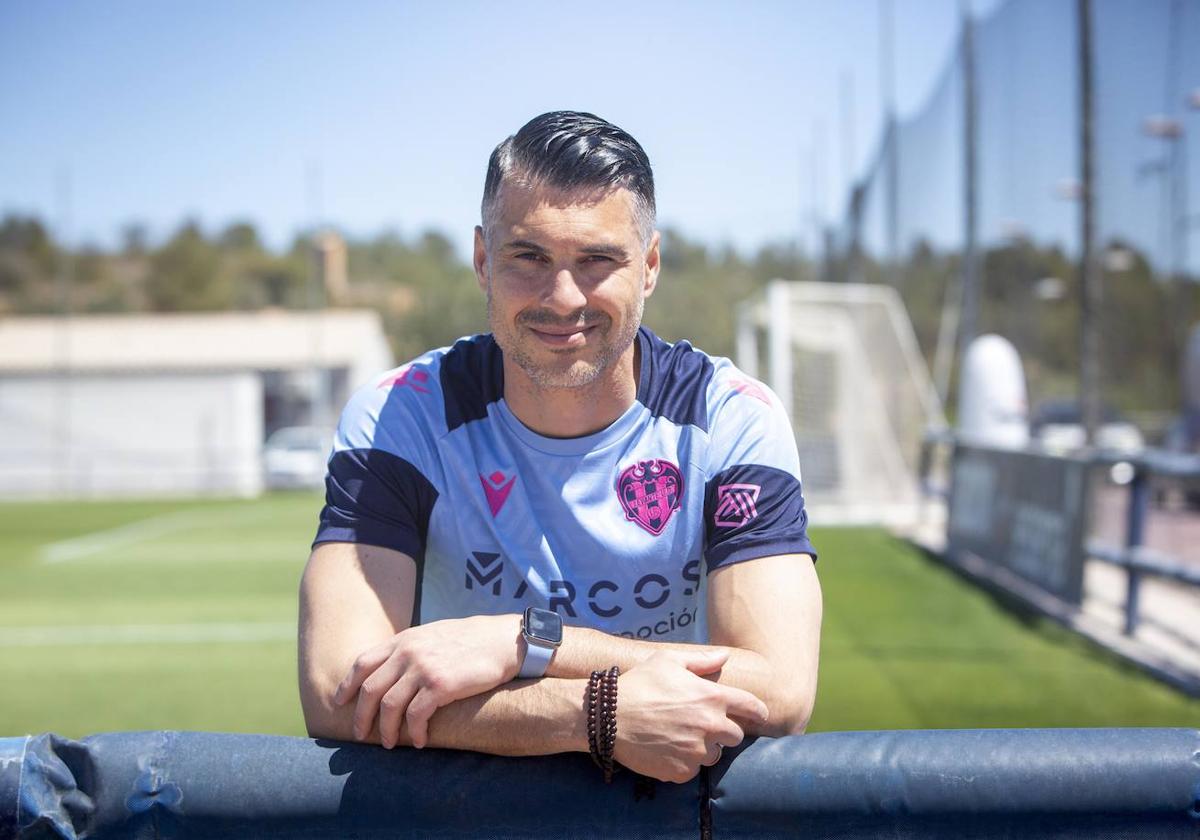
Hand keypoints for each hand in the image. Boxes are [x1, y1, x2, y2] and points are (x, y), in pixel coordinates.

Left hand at [334, 614, 521, 748]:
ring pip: (389, 706)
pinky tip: (419, 741)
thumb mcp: (433, 635)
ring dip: (385, 730)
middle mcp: (409, 652)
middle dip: (361, 717)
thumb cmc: (472, 641)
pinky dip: (413, 732)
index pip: (362, 663)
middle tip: (361, 735)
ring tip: (389, 744)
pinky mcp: (441, 685)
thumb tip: (394, 669)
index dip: (347, 686)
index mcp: (404, 640)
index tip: (340, 703)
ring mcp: (423, 668)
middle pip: (370, 689)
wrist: (504, 640)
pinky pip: (416, 715)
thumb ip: (411, 649)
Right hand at [612, 648, 769, 783]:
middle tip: (702, 725)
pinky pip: (693, 770)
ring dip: (704, 748)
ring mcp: (696, 751)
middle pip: (735, 736)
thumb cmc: (639, 683)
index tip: (760, 716)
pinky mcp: (682, 771)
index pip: (751, 707)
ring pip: (714, 755)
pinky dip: (684, 763)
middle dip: (723, 731)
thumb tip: (725, 656)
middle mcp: (709, 725)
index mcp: (711, 697)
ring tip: (680, 737)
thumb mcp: (668, 661)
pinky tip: (667, 750)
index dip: (758, 712)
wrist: (608, 716)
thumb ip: (701, 660)